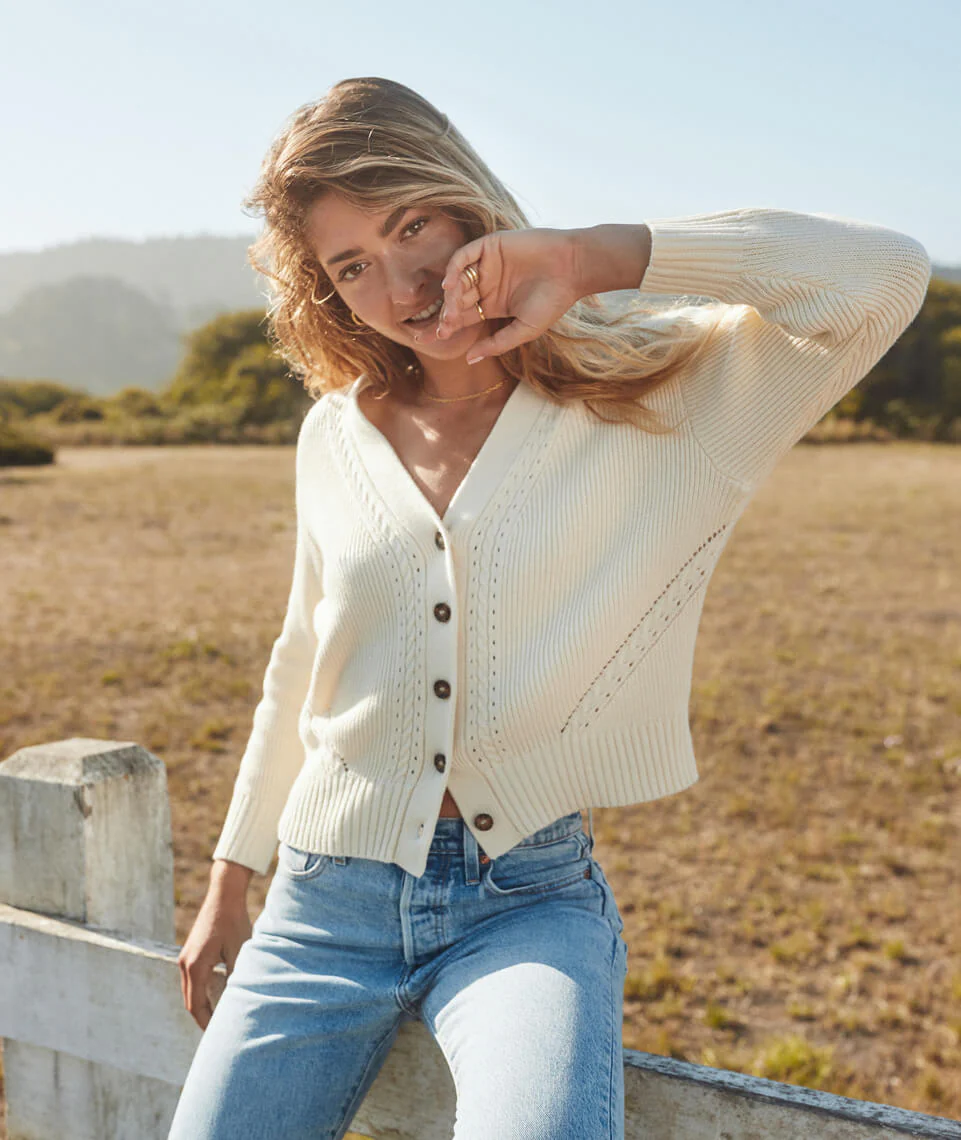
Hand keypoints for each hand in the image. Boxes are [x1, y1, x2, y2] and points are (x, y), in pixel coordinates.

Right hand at [177, 880, 252, 1029]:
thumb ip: (236, 977)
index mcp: (195, 966)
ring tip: (219, 1015)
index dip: (206, 1023)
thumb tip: (238, 1002)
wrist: (224, 894)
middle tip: (219, 1030)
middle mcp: (185, 963)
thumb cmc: (234, 921)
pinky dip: (202, 989)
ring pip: (190, 990)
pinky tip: (218, 992)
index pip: (196, 1006)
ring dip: (202, 1003)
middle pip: (190, 1001)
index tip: (218, 1034)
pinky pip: (193, 978)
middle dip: (203, 1016)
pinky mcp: (190, 950)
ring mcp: (185, 956)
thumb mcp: (239, 951)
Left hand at [437, 228, 580, 363]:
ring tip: (451, 312)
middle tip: (442, 328)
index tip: (429, 339)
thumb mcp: (523, 330)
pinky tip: (450, 284)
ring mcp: (486, 265)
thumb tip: (469, 360)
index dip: (445, 327)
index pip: (461, 317)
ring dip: (451, 297)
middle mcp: (486, 285)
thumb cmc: (553, 302)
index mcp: (492, 305)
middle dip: (446, 315)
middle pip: (456, 301)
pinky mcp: (490, 245)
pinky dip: (454, 268)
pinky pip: (464, 256)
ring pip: (458, 280)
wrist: (572, 269)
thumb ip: (496, 344)